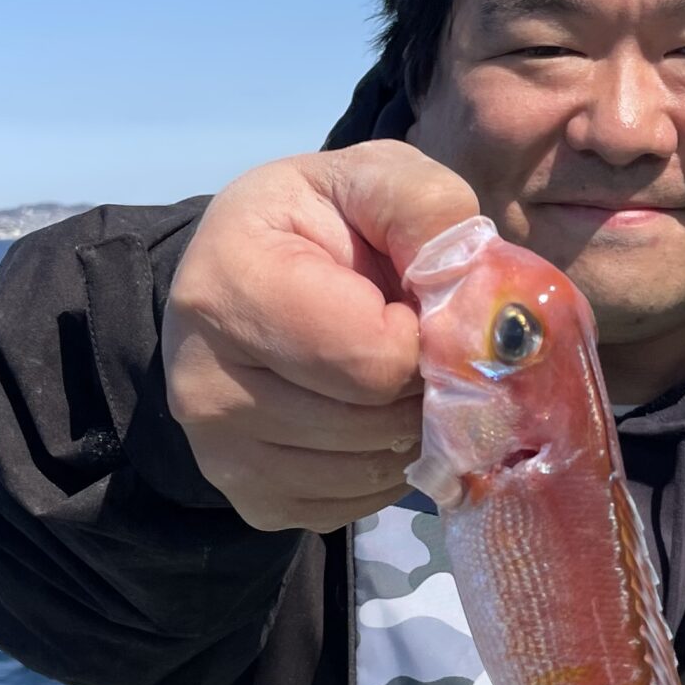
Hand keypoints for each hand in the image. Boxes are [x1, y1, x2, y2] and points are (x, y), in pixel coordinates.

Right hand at [161, 141, 480, 532]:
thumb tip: (481, 304)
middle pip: (377, 423)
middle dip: (424, 384)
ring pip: (374, 471)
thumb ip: (427, 212)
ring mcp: (221, 454)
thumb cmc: (318, 224)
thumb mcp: (373, 179)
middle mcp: (204, 383)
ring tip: (392, 374)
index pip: (376, 359)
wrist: (245, 278)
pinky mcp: (252, 501)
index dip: (425, 336)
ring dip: (411, 428)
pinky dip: (386, 467)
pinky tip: (369, 413)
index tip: (413, 302)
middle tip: (414, 343)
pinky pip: (357, 506)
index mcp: (228, 286)